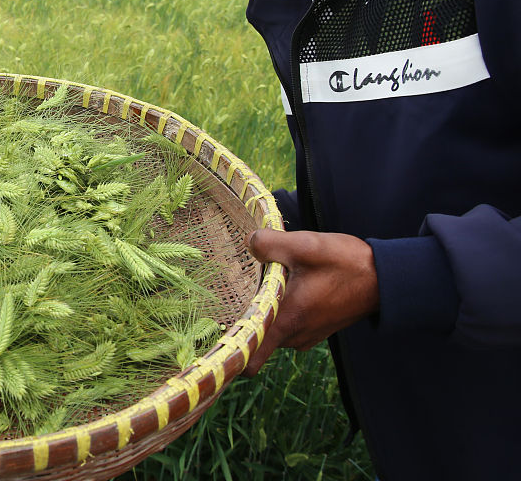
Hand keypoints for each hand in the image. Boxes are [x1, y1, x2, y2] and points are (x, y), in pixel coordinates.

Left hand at [242, 228, 379, 375]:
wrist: (386, 276)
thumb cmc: (346, 263)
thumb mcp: (305, 246)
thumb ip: (270, 244)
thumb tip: (248, 243)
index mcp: (286, 322)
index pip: (250, 358)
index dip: (230, 351)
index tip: (214, 335)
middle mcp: (294, 336)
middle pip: (256, 335)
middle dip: (248, 313)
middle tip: (242, 283)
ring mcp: (306, 335)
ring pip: (272, 327)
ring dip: (268, 308)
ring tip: (270, 277)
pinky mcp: (316, 328)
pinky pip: (287, 323)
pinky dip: (283, 308)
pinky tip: (288, 282)